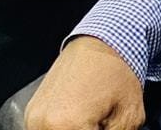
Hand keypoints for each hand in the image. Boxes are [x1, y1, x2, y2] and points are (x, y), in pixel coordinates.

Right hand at [26, 36, 144, 129]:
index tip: (108, 127)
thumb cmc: (119, 72)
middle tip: (101, 124)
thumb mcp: (129, 116)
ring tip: (91, 122)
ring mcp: (32, 118)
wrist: (102, 39)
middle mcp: (41, 124)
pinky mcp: (31, 112)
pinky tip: (80, 123)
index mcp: (65, 126)